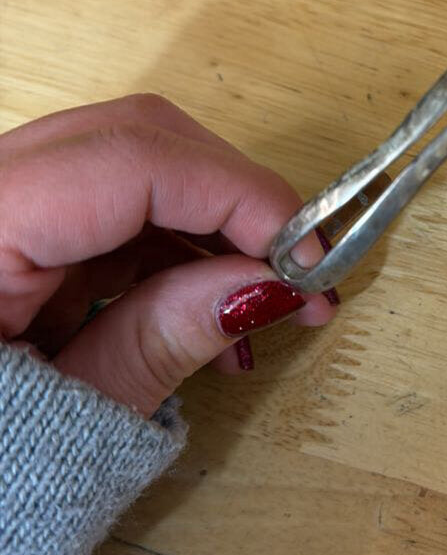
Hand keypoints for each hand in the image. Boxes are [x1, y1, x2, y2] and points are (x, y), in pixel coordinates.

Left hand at [0, 94, 334, 416]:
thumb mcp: (59, 414)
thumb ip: (160, 339)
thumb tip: (270, 286)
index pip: (134, 160)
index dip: (241, 194)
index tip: (308, 252)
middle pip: (139, 140)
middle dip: (236, 200)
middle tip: (300, 272)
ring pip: (136, 167)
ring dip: (214, 228)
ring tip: (263, 311)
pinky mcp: (16, 223)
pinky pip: (113, 209)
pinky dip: (175, 250)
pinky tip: (211, 309)